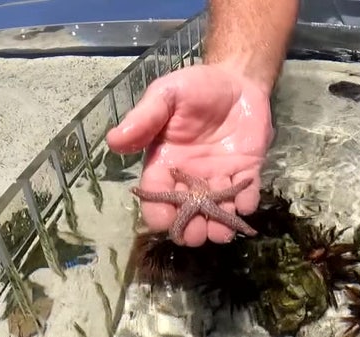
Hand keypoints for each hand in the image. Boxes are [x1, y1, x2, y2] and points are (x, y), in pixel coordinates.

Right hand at [106, 64, 272, 246]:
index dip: (158, 213)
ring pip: (217, 212)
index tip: (165, 221)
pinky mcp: (246, 173)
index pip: (156, 196)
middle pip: (188, 214)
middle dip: (191, 229)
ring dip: (219, 226)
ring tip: (222, 231)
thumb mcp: (165, 95)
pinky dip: (246, 204)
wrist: (236, 80)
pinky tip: (244, 205)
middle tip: (197, 234)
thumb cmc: (195, 87)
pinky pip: (246, 196)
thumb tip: (113, 141)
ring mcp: (219, 178)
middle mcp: (191, 178)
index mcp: (165, 163)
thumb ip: (144, 118)